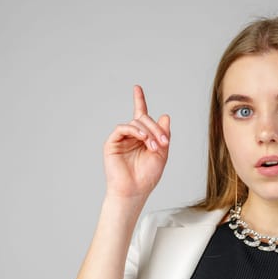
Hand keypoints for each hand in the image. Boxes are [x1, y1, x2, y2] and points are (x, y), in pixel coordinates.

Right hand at [103, 85, 170, 199]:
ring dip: (148, 132)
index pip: (140, 115)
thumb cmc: (147, 175)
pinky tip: (143, 138)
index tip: (136, 87)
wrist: (135, 190)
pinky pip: (123, 128)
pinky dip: (134, 130)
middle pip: (143, 119)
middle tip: (163, 142)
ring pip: (135, 123)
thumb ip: (164, 134)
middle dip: (156, 128)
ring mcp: (121, 139)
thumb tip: (165, 115)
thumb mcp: (162, 153)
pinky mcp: (112, 143)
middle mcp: (131, 136)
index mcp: (142, 137)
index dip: (138, 100)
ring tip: (154, 147)